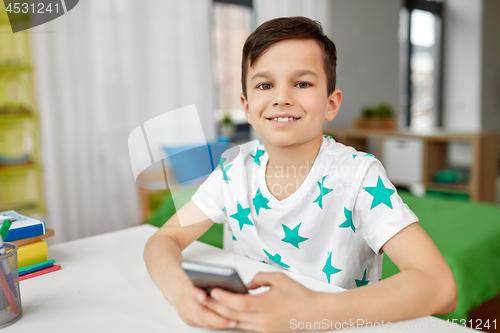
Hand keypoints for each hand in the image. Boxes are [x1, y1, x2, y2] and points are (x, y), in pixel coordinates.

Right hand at [172, 278, 237, 329]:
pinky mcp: (189, 320)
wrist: (177, 288)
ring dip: (219, 322)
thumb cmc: (194, 281)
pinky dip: (216, 325)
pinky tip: (227, 323)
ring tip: (233, 321)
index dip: (196, 294)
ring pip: (203, 321)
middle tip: (230, 317)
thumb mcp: (200, 275)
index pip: (190, 290)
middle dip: (216, 316)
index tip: (204, 296)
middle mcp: (184, 300)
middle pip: (200, 312)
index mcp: (186, 286)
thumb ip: (209, 279)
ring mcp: (186, 312)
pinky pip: (204, 325)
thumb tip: (228, 282)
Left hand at [203, 272, 321, 331]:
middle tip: (203, 297)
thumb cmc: (299, 294)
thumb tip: (245, 284)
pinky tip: (225, 313)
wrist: (316, 313)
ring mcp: (264, 329)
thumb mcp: (279, 278)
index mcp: (266, 306)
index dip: (224, 298)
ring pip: (236, 323)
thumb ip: (259, 278)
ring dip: (222, 315)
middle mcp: (263, 320)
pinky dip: (234, 320)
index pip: (239, 303)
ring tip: (209, 304)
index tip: (212, 290)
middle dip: (216, 307)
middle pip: (233, 315)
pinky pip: (244, 327)